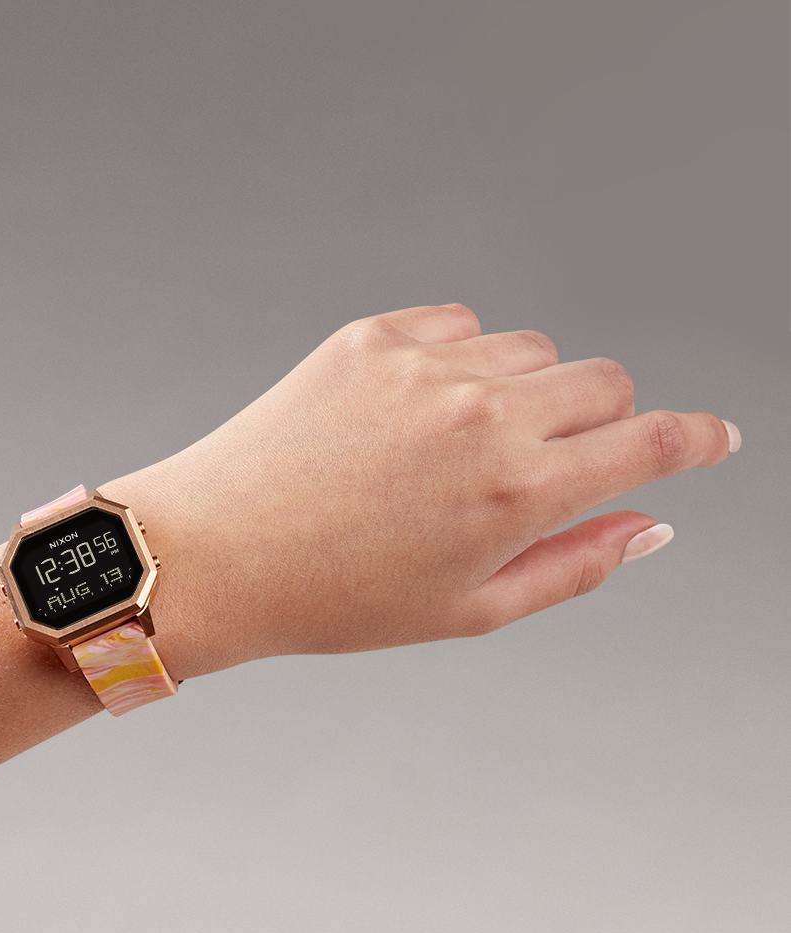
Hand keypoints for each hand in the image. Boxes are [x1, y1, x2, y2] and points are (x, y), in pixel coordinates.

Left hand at [118, 303, 737, 677]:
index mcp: (521, 491)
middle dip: (605, 420)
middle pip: (606, 379)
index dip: (699, 439)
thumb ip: (577, 565)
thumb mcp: (471, 609)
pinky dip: (463, 360)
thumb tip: (649, 528)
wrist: (215, 553)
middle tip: (556, 462)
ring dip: (527, 391)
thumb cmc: (337, 598)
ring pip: (535, 347)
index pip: (653, 441)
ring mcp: (428, 366)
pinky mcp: (374, 335)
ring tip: (460, 449)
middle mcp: (486, 414)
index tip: (717, 437)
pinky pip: (462, 323)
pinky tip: (417, 413)